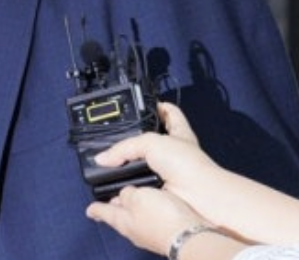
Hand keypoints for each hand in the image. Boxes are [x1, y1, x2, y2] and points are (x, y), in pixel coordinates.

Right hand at [85, 102, 222, 251]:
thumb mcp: (150, 142)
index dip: (156, 105)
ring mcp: (167, 170)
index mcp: (178, 131)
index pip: (168, 112)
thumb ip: (124, 147)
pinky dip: (129, 186)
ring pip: (142, 163)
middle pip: (151, 138)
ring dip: (130, 165)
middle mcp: (173, 150)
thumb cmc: (187, 163)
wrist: (196, 195)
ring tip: (112, 162)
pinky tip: (118, 183)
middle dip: (135, 139)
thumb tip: (103, 158)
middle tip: (117, 136)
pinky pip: (138, 185)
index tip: (142, 103)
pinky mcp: (159, 189)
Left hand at [87, 183, 207, 254]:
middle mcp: (135, 230)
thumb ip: (126, 193)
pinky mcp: (164, 232)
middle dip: (116, 206)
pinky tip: (154, 204)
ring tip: (133, 196)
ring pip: (136, 217)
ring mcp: (150, 233)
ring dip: (133, 207)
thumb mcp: (136, 197)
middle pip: (120, 216)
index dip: (96, 208)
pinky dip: (148, 210)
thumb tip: (125, 194)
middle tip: (111, 198)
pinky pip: (151, 219)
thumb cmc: (161, 217)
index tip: (88, 209)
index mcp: (123, 221)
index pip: (105, 213)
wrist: (189, 235)